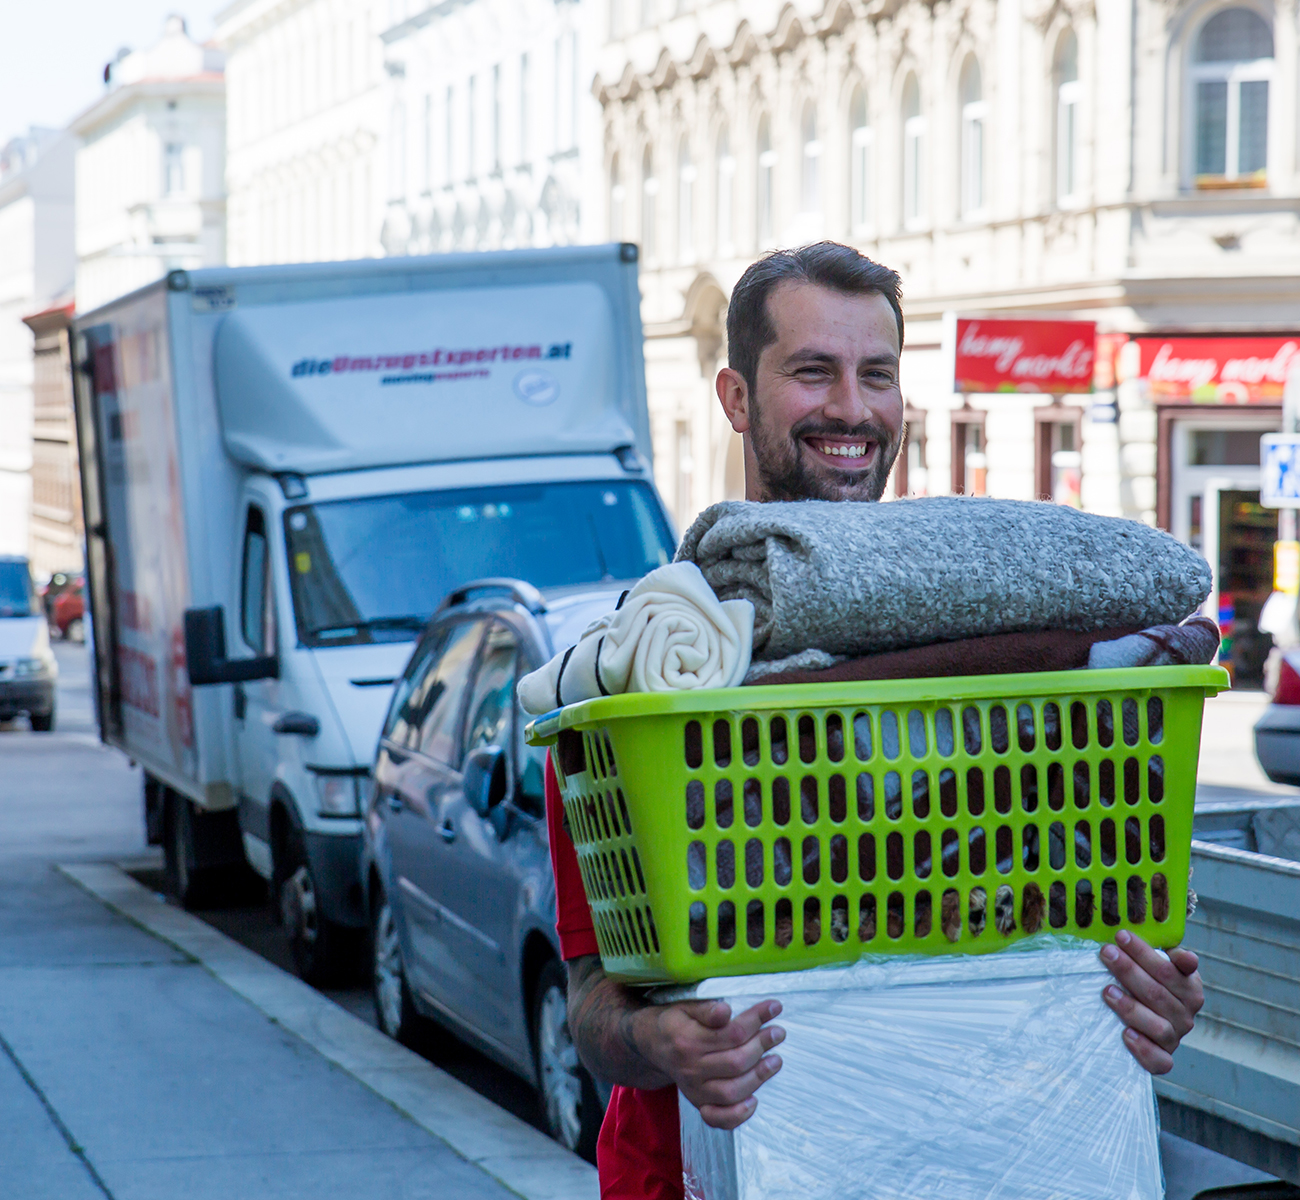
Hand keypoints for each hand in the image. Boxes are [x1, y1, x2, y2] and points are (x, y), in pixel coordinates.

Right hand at [632, 998, 784, 1129]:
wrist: (653, 1044)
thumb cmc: (676, 1021)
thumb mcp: (686, 1007)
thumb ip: (706, 1009)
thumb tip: (726, 1011)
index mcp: (687, 1040)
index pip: (732, 1033)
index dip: (757, 1020)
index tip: (774, 1008)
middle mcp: (690, 1068)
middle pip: (735, 1062)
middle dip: (762, 1045)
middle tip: (778, 1033)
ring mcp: (694, 1090)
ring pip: (732, 1091)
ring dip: (758, 1077)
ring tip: (775, 1060)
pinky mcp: (699, 1104)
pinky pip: (718, 1119)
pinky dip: (738, 1115)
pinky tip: (754, 1100)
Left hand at [1101, 929, 1202, 1074]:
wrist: (1148, 1028)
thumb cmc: (1147, 986)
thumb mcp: (1155, 967)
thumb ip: (1161, 954)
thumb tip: (1183, 955)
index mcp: (1189, 987)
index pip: (1169, 969)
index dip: (1146, 954)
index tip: (1121, 936)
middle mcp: (1186, 1014)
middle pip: (1158, 993)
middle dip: (1129, 971)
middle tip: (1106, 953)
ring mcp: (1175, 1038)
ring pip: (1159, 1026)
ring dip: (1132, 1008)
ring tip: (1107, 991)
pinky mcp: (1164, 1059)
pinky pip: (1159, 1061)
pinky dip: (1144, 1049)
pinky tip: (1126, 1034)